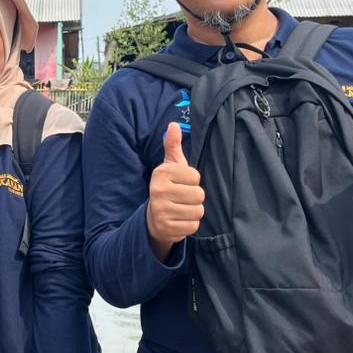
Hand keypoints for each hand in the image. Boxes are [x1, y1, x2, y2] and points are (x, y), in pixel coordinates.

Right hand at [146, 123, 203, 259]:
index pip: (195, 176)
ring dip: (193, 212)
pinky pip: (193, 226)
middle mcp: (158, 190)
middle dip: (195, 198)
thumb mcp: (170, 166)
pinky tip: (179, 220)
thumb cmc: (168, 187)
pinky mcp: (166, 228)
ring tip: (181, 209)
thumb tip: (174, 124)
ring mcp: (161, 210)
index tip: (181, 183)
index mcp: (161, 173)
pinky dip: (189, 224)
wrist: (154, 218)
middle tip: (182, 199)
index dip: (193, 181)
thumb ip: (173, 145)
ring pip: (198, 211)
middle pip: (199, 195)